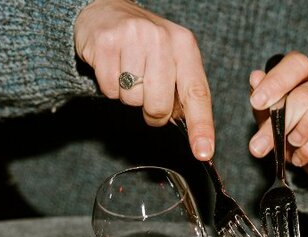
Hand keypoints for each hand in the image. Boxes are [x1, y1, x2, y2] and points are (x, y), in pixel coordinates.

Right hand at [74, 0, 213, 159]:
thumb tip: (191, 130)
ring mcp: (133, 37)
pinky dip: (109, 86)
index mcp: (185, 45)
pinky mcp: (106, 43)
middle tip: (146, 92)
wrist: (104, 11)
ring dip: (128, 95)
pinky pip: (110, 89)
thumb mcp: (171, 59)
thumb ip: (183, 91)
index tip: (203, 152)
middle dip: (152, 110)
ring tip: (127, 72)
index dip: (201, 126)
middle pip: (160, 105)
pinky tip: (112, 66)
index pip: (197, 93)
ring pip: (133, 99)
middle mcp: (162, 38)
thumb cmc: (143, 43)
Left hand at [248, 52, 307, 182]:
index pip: (295, 64)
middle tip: (259, 145)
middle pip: (305, 94)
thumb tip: (255, 78)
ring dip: (301, 129)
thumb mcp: (271, 118)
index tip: (257, 102)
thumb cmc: (292, 131)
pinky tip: (300, 157)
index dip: (275, 82)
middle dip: (280, 121)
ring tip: (290, 143)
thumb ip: (263, 102)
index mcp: (305, 72)